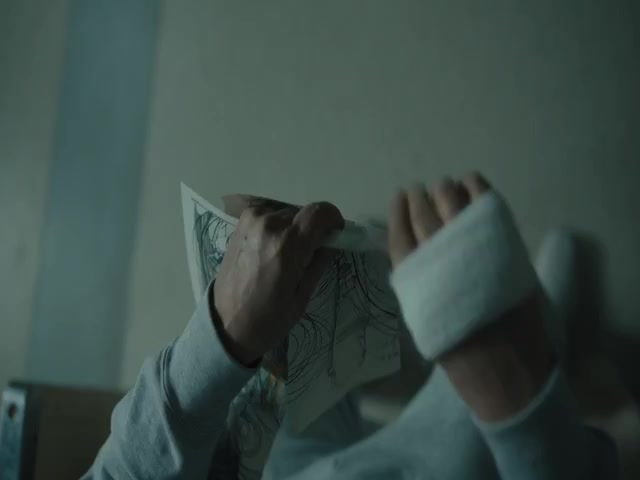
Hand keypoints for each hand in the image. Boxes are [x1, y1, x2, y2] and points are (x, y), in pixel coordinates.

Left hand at [213, 201, 343, 365]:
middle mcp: (268, 225)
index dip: (333, 219)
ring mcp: (250, 222)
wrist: (227, 325)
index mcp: (287, 245)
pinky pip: (269, 215)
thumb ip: (320, 261)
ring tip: (287, 255)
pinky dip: (277, 227)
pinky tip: (272, 249)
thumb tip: (333, 241)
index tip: (334, 234)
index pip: (320, 212)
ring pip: (286, 213)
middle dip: (312, 229)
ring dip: (293, 228)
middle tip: (309, 253)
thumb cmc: (269, 318)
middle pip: (303, 213)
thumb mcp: (303, 295)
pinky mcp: (240, 224)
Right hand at [388, 172, 554, 420]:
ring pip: (451, 206)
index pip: (400, 235)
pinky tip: (472, 180)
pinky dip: (478, 189)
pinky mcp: (501, 248)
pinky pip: (486, 208)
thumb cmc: (461, 354)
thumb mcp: (425, 320)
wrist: (505, 371)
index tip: (400, 198)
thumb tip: (418, 256)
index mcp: (414, 279)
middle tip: (422, 189)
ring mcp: (469, 250)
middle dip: (422, 199)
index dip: (400, 213)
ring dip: (447, 191)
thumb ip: (420, 285)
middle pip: (425, 216)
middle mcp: (436, 259)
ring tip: (446, 185)